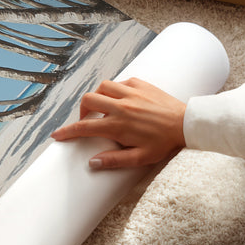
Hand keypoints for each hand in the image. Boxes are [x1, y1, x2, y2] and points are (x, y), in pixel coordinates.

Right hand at [51, 77, 186, 169]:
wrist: (187, 124)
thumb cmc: (165, 143)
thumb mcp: (140, 158)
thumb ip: (115, 160)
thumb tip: (92, 163)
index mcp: (118, 125)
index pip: (84, 127)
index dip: (67, 132)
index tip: (57, 135)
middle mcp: (121, 106)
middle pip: (88, 100)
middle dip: (82, 111)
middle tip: (88, 121)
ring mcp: (131, 93)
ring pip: (102, 86)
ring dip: (98, 97)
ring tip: (103, 108)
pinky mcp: (141, 84)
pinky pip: (120, 82)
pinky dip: (115, 89)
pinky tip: (121, 99)